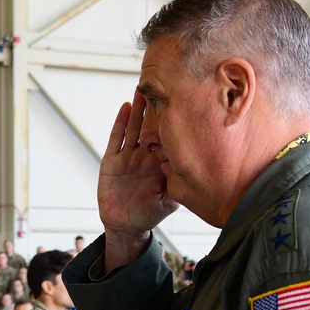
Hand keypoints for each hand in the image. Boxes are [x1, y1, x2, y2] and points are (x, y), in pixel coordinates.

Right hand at [98, 90, 178, 271]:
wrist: (126, 225)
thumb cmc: (150, 213)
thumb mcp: (171, 200)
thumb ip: (181, 186)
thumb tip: (198, 172)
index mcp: (161, 162)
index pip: (171, 136)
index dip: (177, 120)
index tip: (187, 101)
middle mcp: (146, 155)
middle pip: (153, 126)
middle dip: (158, 107)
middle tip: (166, 84)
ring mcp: (129, 157)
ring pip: (135, 127)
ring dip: (140, 108)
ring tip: (144, 88)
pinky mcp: (112, 162)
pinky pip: (117, 139)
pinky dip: (121, 123)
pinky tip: (126, 107)